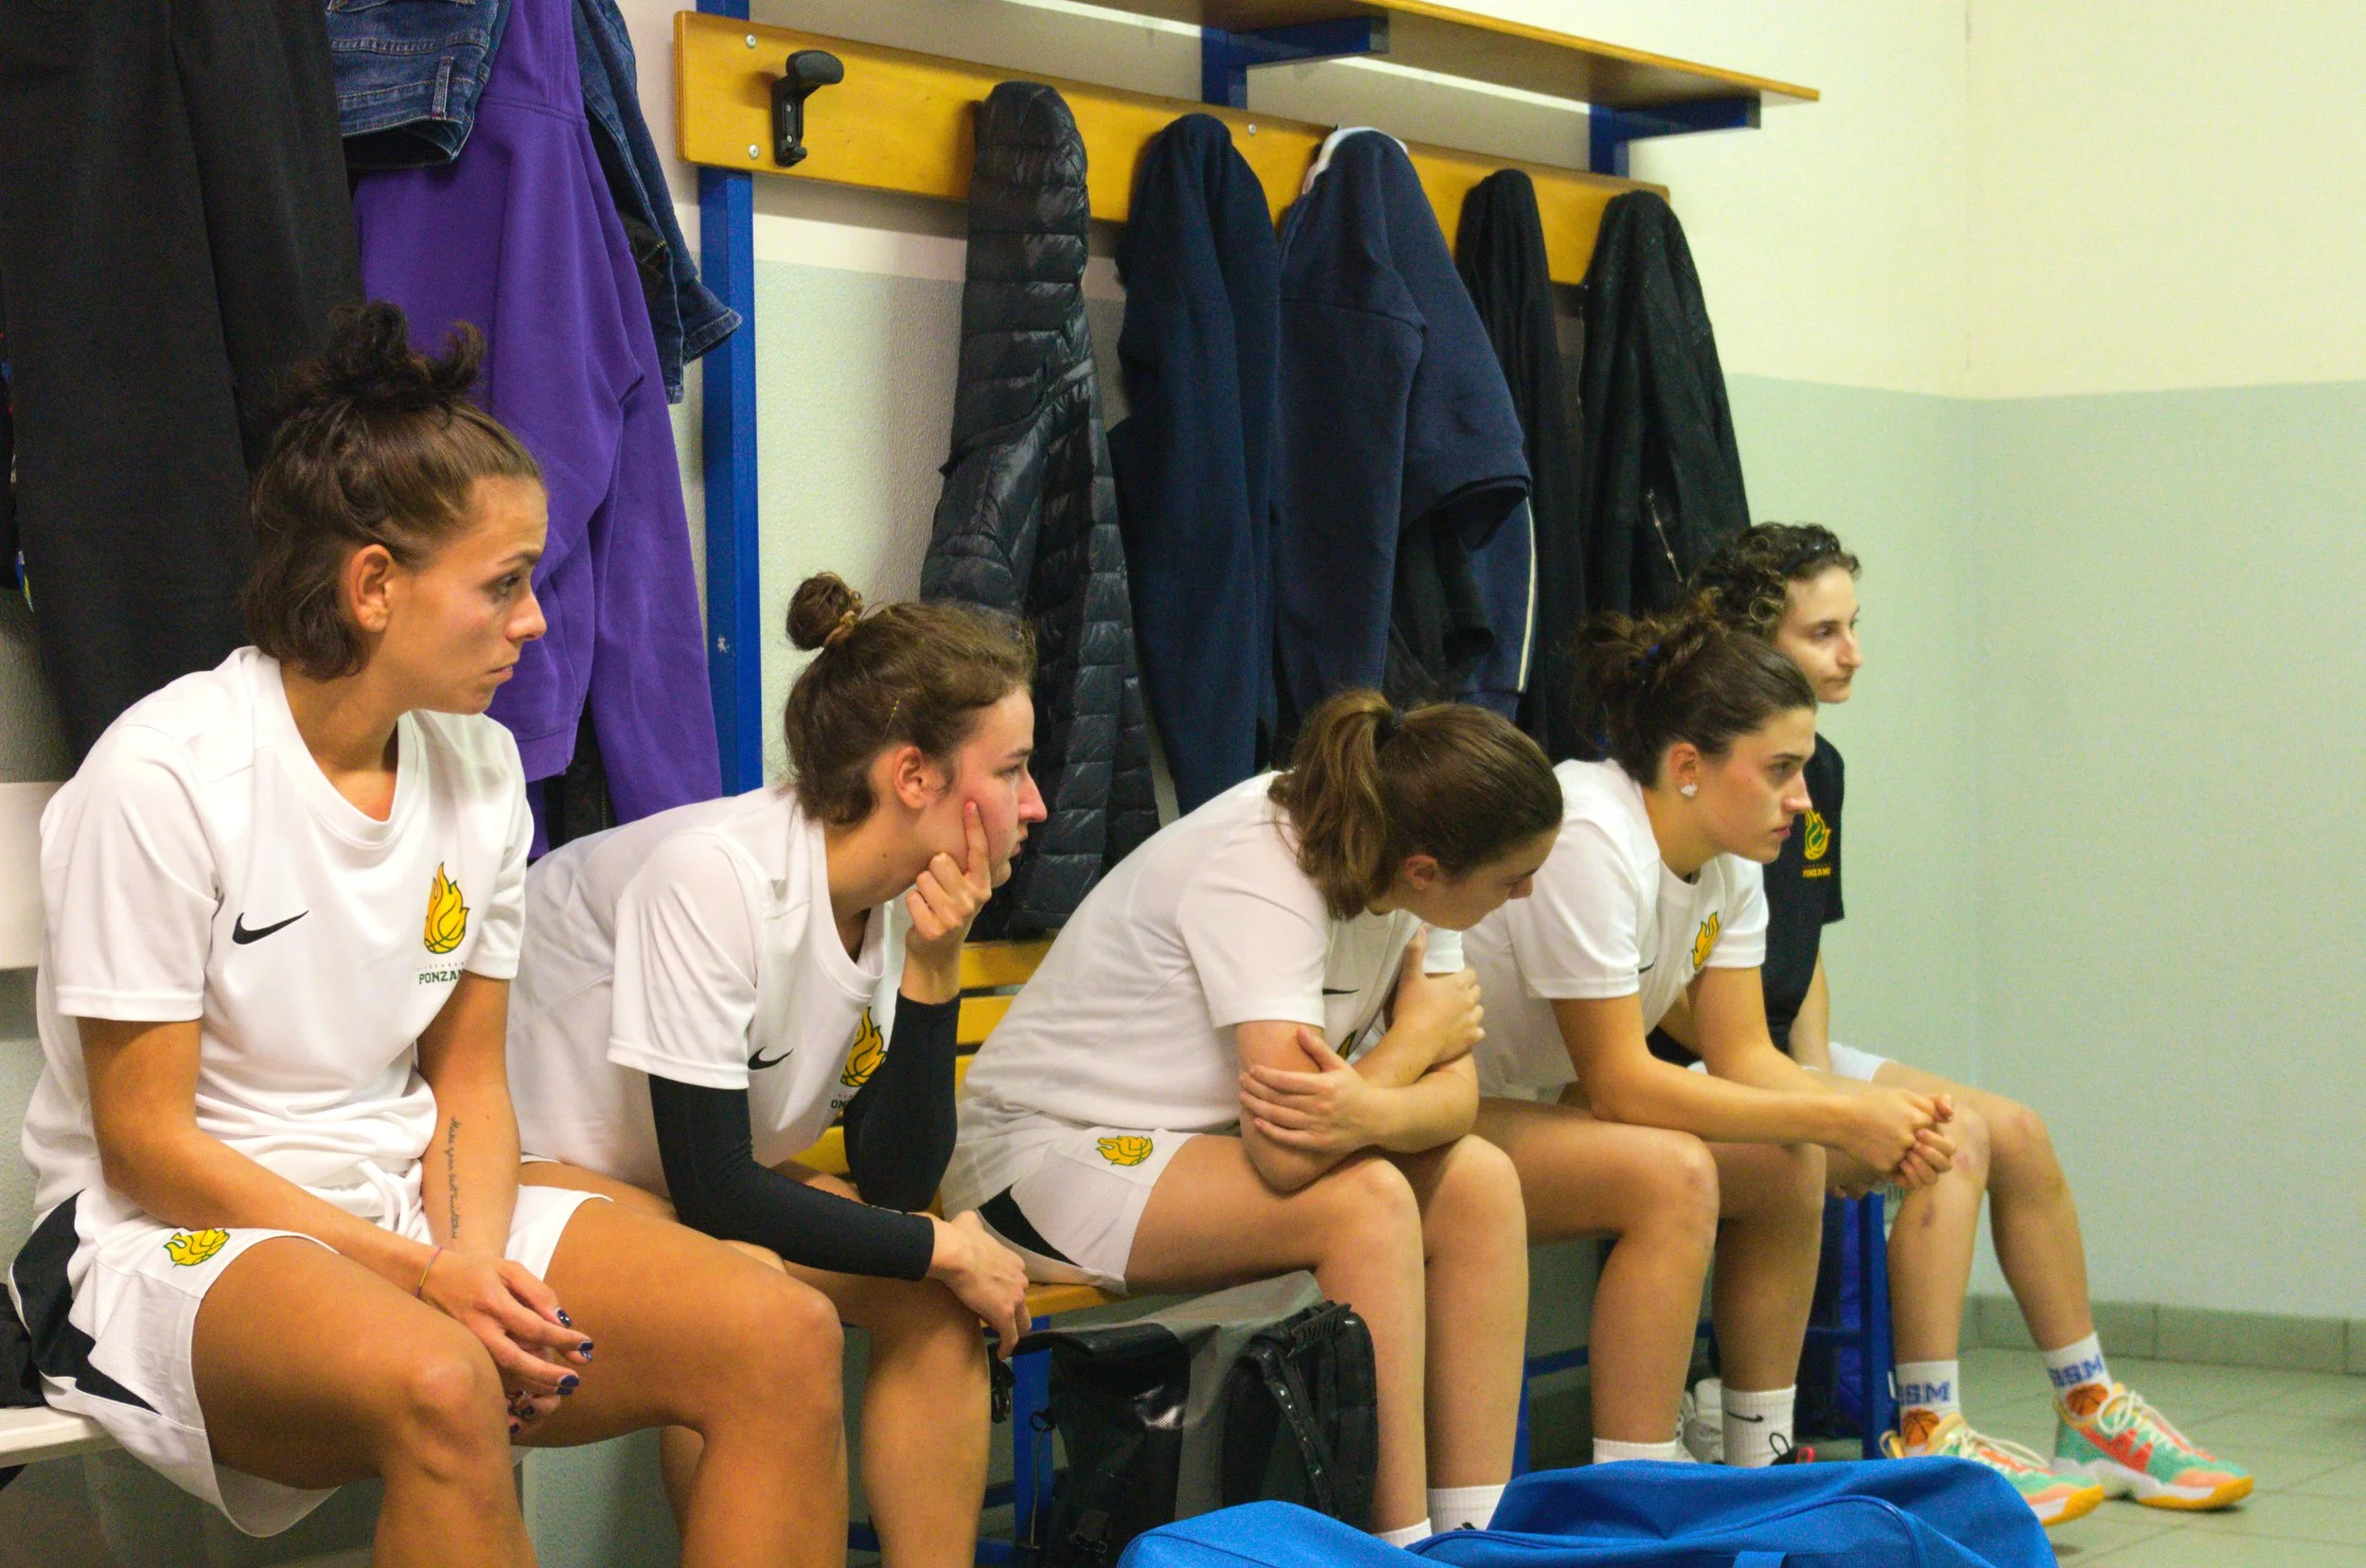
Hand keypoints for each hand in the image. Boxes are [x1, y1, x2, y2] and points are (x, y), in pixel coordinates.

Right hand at [417, 1248, 592, 1433]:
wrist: (428, 1279)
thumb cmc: (477, 1272)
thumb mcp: (510, 1270)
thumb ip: (538, 1293)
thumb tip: (563, 1321)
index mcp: (493, 1303)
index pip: (535, 1328)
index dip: (563, 1340)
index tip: (585, 1345)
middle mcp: (478, 1329)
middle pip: (516, 1360)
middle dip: (547, 1375)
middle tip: (574, 1381)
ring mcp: (467, 1347)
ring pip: (502, 1376)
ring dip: (533, 1386)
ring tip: (561, 1387)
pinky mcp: (462, 1357)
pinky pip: (490, 1378)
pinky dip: (513, 1388)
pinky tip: (534, 1390)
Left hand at [904, 802, 993, 1001]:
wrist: (937, 954)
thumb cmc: (948, 913)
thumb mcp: (964, 892)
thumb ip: (965, 869)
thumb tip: (955, 835)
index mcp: (982, 886)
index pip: (978, 851)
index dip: (974, 826)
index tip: (969, 802)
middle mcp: (973, 899)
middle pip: (940, 861)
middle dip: (932, 871)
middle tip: (937, 890)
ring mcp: (955, 915)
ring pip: (923, 878)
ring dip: (920, 889)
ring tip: (929, 903)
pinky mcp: (935, 928)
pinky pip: (911, 897)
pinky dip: (911, 904)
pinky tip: (921, 915)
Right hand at [930, 1210, 1029, 1358]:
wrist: (955, 1253)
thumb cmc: (961, 1238)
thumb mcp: (970, 1223)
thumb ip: (973, 1225)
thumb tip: (967, 1221)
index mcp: (1014, 1262)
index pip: (1016, 1281)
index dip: (1006, 1290)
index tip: (994, 1297)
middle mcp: (1020, 1280)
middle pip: (1023, 1302)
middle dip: (1014, 1311)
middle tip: (999, 1318)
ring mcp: (1015, 1298)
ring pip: (1023, 1321)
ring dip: (1014, 1329)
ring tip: (1004, 1337)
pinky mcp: (1005, 1315)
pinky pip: (1011, 1337)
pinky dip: (1008, 1346)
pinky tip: (1002, 1354)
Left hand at [1240, 1028, 1390, 1155]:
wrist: (1376, 1119)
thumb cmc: (1355, 1089)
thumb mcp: (1339, 1065)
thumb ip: (1318, 1048)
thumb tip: (1299, 1029)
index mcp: (1322, 1085)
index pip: (1285, 1080)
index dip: (1265, 1075)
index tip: (1252, 1069)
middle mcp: (1317, 1106)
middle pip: (1278, 1098)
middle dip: (1256, 1089)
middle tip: (1241, 1081)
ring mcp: (1316, 1126)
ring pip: (1279, 1117)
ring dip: (1257, 1107)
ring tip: (1243, 1098)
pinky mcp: (1316, 1142)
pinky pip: (1288, 1138)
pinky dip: (1271, 1131)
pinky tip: (1257, 1122)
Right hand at [1386, 932, 1483, 1068]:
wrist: (1414, 1041)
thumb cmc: (1412, 1007)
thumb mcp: (1409, 977)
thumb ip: (1415, 952)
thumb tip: (1421, 928)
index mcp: (1458, 984)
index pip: (1471, 973)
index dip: (1464, 975)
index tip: (1452, 979)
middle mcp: (1469, 1001)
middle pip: (1477, 991)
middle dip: (1468, 991)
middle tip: (1453, 996)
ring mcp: (1472, 1021)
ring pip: (1479, 1011)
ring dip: (1471, 1010)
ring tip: (1457, 1014)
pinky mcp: (1471, 1039)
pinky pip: (1479, 1032)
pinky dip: (1472, 1030)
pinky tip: (1461, 1032)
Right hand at [1835, 1088, 1946, 1178]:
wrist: (1840, 1120)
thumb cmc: (1871, 1104)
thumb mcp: (1901, 1094)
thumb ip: (1929, 1102)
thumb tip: (1949, 1116)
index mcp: (1915, 1117)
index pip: (1936, 1129)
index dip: (1927, 1128)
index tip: (1915, 1126)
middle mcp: (1910, 1137)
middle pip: (1935, 1151)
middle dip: (1928, 1148)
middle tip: (1912, 1142)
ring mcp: (1898, 1153)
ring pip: (1920, 1165)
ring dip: (1914, 1159)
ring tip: (1901, 1150)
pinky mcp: (1886, 1166)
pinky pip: (1902, 1172)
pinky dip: (1897, 1166)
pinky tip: (1884, 1153)